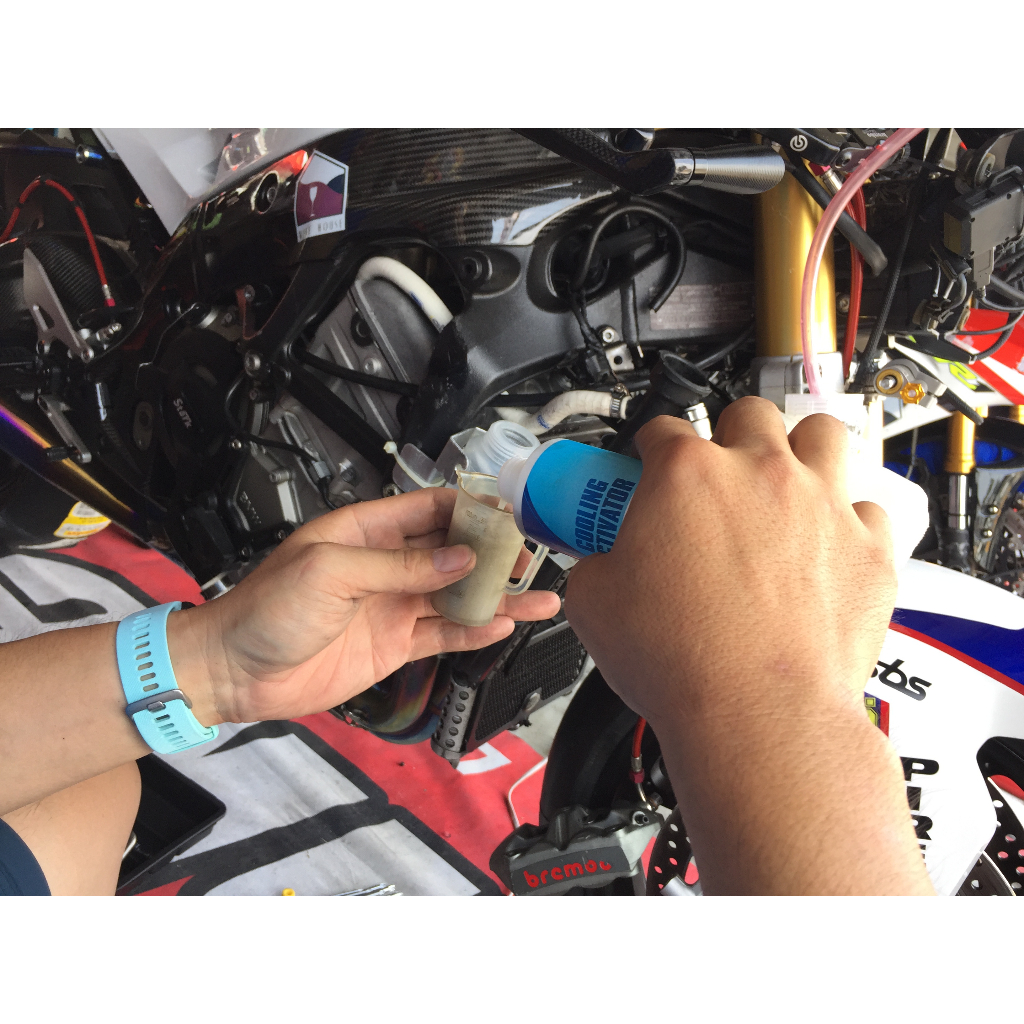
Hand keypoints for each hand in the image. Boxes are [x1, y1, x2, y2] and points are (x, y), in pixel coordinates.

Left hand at [171, 488, 559, 724]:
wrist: (235, 671)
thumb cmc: (266, 608)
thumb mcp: (332, 573)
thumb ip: (400, 565)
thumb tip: (459, 558)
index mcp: (367, 532)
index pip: (430, 509)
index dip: (470, 511)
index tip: (508, 518)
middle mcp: (385, 565)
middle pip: (453, 553)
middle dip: (493, 555)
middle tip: (530, 561)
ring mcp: (392, 605)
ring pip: (456, 595)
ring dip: (496, 597)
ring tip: (539, 598)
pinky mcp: (393, 644)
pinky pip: (443, 633)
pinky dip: (474, 631)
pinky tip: (503, 627)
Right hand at [564, 399, 931, 894]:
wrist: (757, 716)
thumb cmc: (682, 661)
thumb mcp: (593, 603)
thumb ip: (595, 564)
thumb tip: (598, 565)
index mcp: (686, 475)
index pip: (661, 429)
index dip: (649, 448)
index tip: (649, 468)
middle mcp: (759, 473)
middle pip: (747, 413)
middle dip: (730, 433)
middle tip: (719, 475)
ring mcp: (821, 504)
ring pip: (822, 435)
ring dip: (801, 449)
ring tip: (785, 480)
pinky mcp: (867, 549)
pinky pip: (870, 510)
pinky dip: (849, 520)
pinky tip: (829, 543)